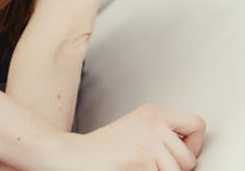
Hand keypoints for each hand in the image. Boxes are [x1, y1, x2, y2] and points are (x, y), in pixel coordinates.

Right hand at [58, 104, 205, 170]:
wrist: (80, 156)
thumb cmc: (107, 149)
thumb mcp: (140, 131)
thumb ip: (163, 133)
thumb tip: (191, 150)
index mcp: (154, 112)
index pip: (197, 124)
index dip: (192, 144)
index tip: (176, 153)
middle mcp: (154, 121)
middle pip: (190, 156)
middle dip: (176, 168)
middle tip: (153, 165)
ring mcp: (150, 139)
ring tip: (142, 167)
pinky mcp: (144, 157)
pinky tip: (135, 169)